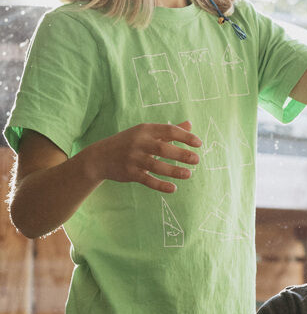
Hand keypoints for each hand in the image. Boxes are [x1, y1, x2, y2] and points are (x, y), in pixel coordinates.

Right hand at [87, 121, 201, 193]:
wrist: (100, 157)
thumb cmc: (129, 142)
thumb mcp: (146, 133)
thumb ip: (168, 131)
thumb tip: (190, 124)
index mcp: (145, 130)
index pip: (169, 130)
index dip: (185, 137)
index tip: (199, 144)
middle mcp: (139, 143)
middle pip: (163, 148)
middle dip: (181, 154)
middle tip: (197, 160)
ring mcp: (133, 158)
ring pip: (156, 166)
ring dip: (174, 171)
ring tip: (189, 174)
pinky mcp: (130, 173)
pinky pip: (147, 180)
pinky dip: (160, 185)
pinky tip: (173, 188)